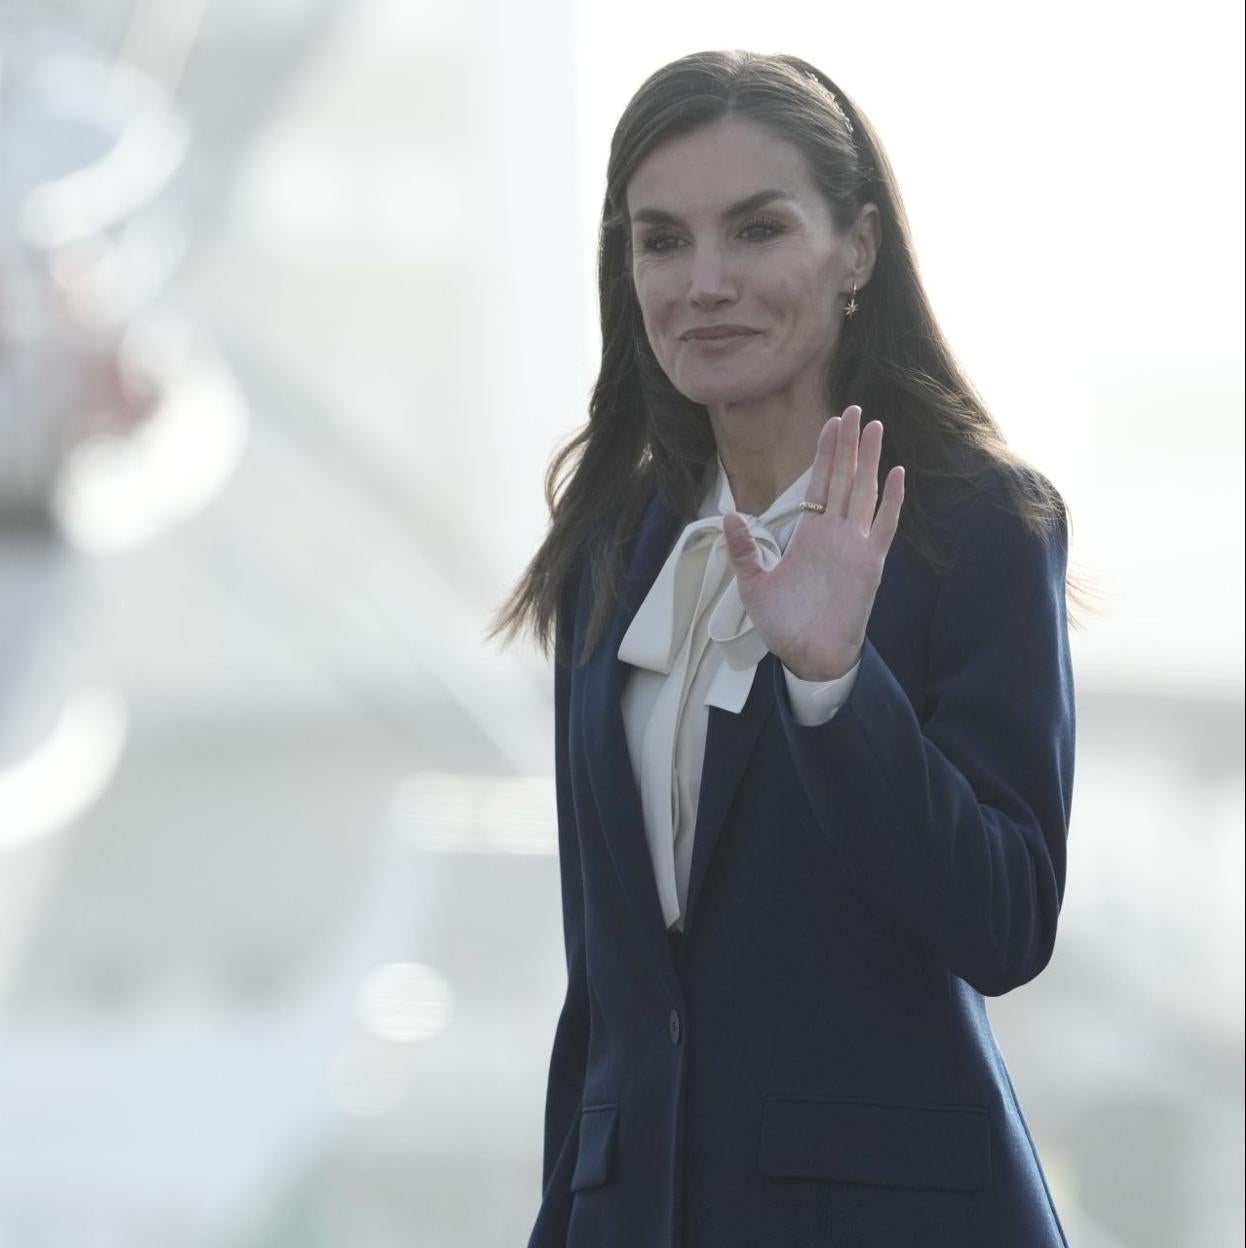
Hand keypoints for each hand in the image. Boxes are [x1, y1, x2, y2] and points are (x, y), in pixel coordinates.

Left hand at [721, 404, 904, 681]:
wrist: (808, 658)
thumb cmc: (783, 626)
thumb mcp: (754, 585)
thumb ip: (743, 550)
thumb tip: (728, 515)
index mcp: (809, 536)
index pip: (820, 484)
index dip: (825, 453)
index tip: (830, 422)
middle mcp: (835, 535)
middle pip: (845, 478)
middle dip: (849, 444)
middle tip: (854, 408)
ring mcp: (855, 547)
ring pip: (865, 492)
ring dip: (870, 460)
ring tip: (874, 426)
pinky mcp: (870, 564)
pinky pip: (884, 526)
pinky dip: (892, 501)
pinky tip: (896, 473)